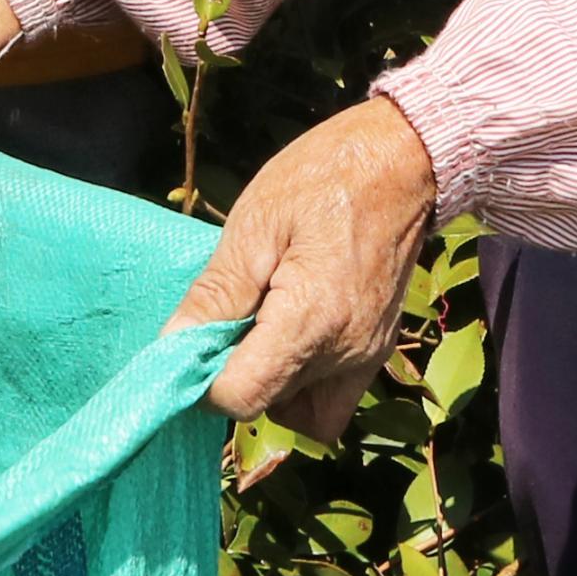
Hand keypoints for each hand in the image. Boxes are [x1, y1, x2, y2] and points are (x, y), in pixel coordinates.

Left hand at [171, 96, 440, 439]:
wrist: (403, 161)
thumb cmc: (324, 179)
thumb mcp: (256, 223)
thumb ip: (216, 294)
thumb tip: (173, 346)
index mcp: (312, 320)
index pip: (243, 398)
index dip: (205, 381)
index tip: (195, 341)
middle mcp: (347, 353)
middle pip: (272, 408)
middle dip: (237, 379)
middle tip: (226, 323)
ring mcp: (369, 357)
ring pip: (304, 414)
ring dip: (273, 388)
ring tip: (259, 329)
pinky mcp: (378, 350)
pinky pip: (334, 397)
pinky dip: (304, 383)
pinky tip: (289, 334)